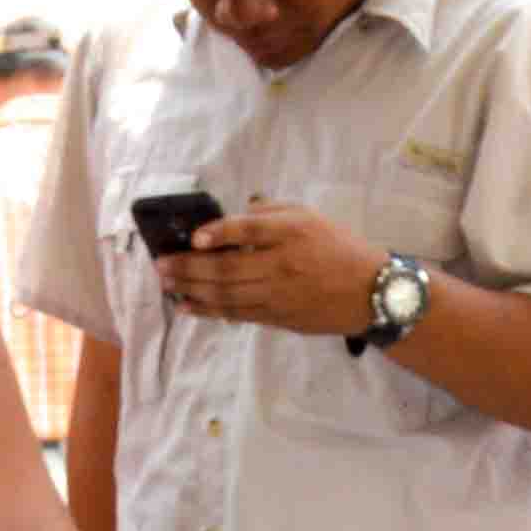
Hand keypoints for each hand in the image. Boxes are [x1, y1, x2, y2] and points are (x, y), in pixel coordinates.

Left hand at [155, 199, 390, 337]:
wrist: (368, 292)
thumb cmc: (336, 248)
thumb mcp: (309, 217)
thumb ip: (269, 213)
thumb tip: (233, 217)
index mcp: (292, 232)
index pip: (250, 231)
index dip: (220, 234)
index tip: (194, 237)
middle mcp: (283, 264)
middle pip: (228, 268)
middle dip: (189, 268)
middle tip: (161, 265)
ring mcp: (278, 295)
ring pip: (227, 295)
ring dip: (192, 290)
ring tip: (167, 284)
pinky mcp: (277, 316)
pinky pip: (237, 314)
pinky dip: (210, 310)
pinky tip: (189, 305)